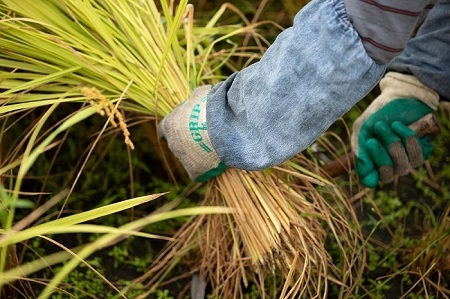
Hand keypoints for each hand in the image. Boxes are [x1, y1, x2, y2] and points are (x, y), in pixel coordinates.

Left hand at [158, 85, 226, 181]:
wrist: (220, 129)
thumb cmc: (208, 109)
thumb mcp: (201, 95)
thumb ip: (197, 95)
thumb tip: (201, 92)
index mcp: (169, 124)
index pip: (163, 128)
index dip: (172, 126)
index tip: (180, 126)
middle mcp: (172, 142)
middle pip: (176, 142)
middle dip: (188, 139)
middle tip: (204, 134)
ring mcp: (182, 157)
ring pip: (188, 156)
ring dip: (198, 151)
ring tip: (214, 145)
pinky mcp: (194, 171)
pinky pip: (199, 169)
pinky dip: (206, 165)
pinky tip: (217, 159)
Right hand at [351, 72, 439, 187]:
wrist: (400, 96)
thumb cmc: (377, 113)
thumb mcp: (362, 129)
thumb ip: (360, 151)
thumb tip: (366, 176)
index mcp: (370, 160)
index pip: (369, 180)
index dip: (369, 174)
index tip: (367, 156)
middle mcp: (388, 163)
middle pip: (387, 175)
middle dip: (381, 154)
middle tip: (374, 137)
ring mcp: (405, 159)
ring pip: (402, 166)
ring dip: (394, 142)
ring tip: (390, 125)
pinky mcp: (421, 152)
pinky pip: (417, 156)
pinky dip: (408, 137)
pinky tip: (402, 126)